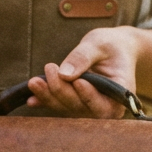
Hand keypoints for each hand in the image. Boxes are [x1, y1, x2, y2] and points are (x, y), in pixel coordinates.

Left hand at [26, 27, 140, 117]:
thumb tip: (64, 74)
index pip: (105, 103)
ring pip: (67, 108)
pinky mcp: (75, 104)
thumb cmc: (110, 45)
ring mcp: (89, 107)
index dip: (90, 96)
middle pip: (81, 106)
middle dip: (62, 91)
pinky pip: (59, 105)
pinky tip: (31, 99)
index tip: (78, 82)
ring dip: (49, 96)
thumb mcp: (99, 43)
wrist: (112, 50)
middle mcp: (106, 106)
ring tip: (33, 82)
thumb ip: (83, 57)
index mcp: (121, 93)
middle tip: (50, 68)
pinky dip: (45, 101)